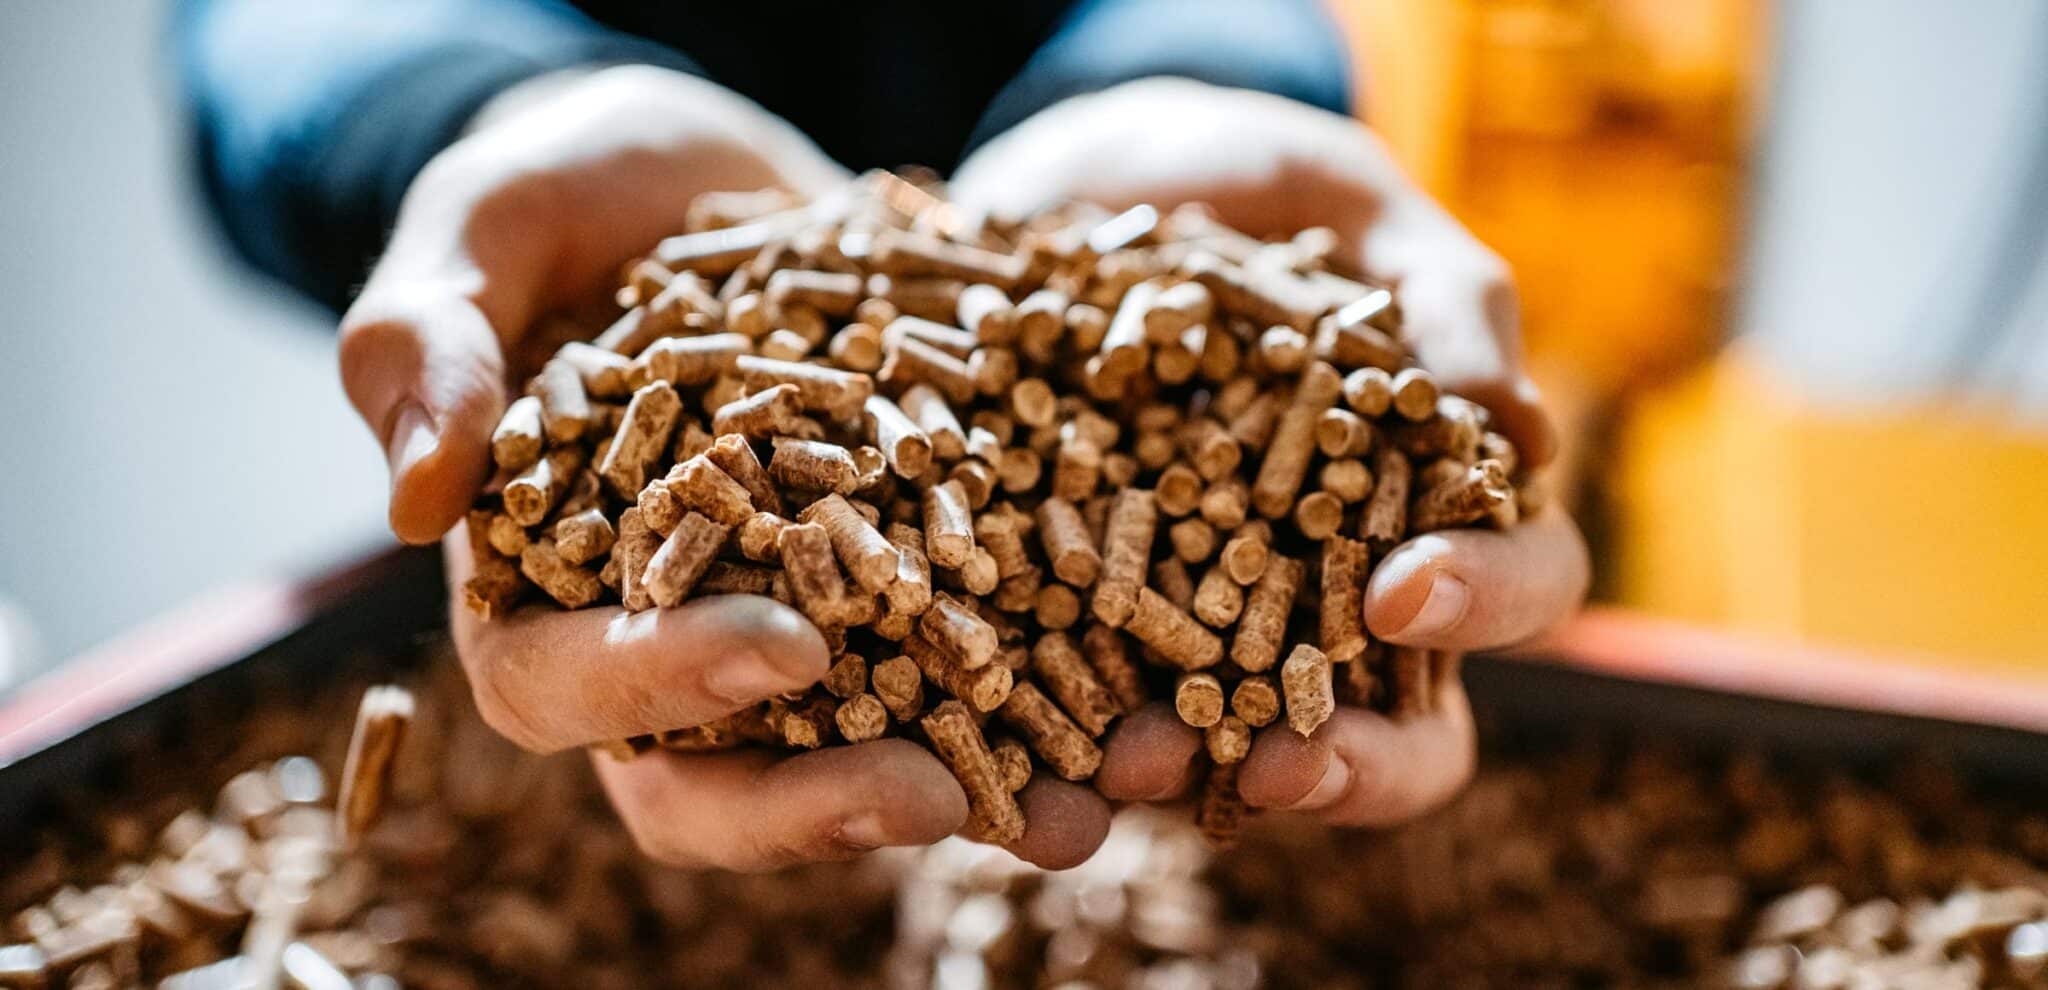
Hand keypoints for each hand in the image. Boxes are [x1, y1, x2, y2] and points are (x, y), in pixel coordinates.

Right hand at [338, 66, 1080, 869]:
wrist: (708, 176)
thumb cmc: (572, 190)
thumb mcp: (492, 222)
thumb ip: (428, 338)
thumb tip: (411, 499)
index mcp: (532, 585)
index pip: (564, 680)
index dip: (666, 679)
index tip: (789, 647)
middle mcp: (661, 637)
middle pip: (711, 779)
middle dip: (819, 803)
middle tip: (934, 796)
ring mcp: (791, 625)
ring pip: (859, 755)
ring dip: (973, 797)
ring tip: (1086, 809)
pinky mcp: (903, 587)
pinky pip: (972, 670)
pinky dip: (1055, 700)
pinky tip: (1153, 709)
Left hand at [954, 78, 1589, 825]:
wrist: (1061, 188)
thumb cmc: (1236, 188)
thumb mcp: (1336, 194)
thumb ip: (1438, 292)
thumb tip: (1521, 430)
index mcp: (1434, 498)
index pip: (1515, 583)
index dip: (1483, 601)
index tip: (1404, 593)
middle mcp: (1339, 595)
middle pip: (1401, 733)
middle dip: (1351, 765)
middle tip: (1284, 764)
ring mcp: (1209, 631)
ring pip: (1235, 757)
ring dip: (1193, 781)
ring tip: (1127, 769)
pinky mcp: (1082, 637)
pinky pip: (1083, 727)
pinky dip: (1059, 758)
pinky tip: (1025, 768)